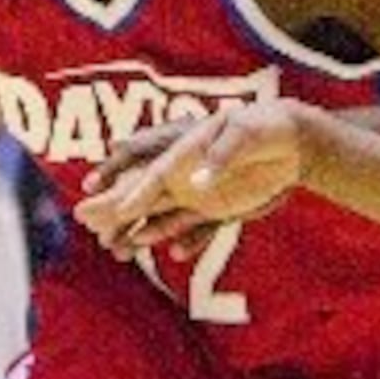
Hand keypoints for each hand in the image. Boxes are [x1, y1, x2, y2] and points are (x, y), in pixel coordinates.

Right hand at [74, 101, 309, 254]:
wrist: (296, 140)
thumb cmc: (266, 126)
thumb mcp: (245, 133)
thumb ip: (220, 156)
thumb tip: (197, 184)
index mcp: (186, 146)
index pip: (150, 170)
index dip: (130, 187)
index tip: (111, 202)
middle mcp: (186, 171)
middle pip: (143, 192)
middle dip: (113, 206)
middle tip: (83, 219)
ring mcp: (200, 191)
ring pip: (161, 214)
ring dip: (138, 230)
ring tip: (114, 248)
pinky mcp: (218, 207)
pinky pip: (192, 226)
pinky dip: (181, 238)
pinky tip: (171, 252)